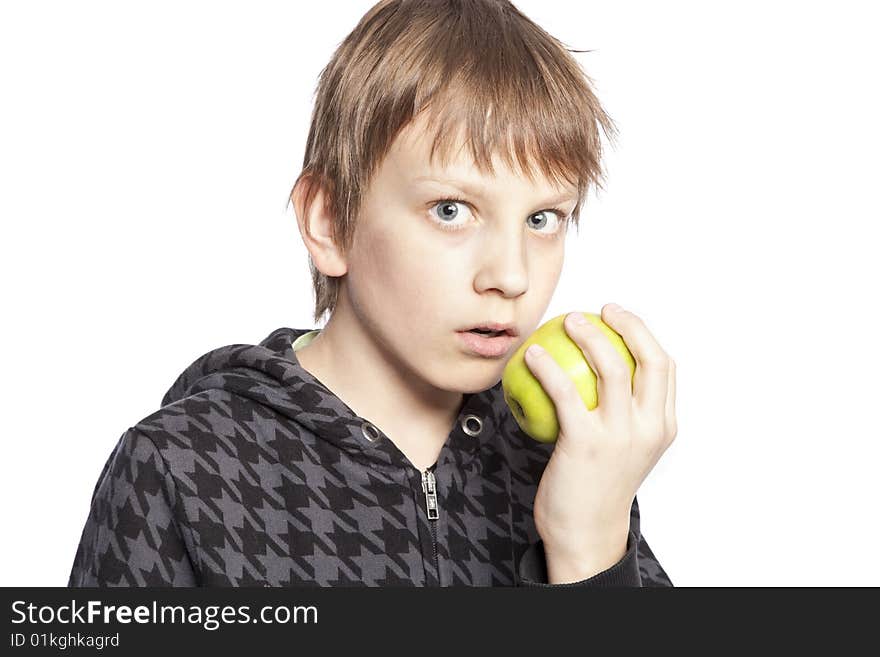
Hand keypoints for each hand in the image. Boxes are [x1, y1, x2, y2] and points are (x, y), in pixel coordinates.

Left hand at [525, 303, 676, 580]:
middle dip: (629, 323)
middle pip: (649, 359)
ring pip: (611, 367)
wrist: (584, 532)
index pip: (665, 367)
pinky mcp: (586, 443)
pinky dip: (548, 367)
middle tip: (599, 309)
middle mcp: (650, 428)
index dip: (644, 333)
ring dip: (589, 335)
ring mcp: (621, 436)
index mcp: (664, 427)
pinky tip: (532, 355)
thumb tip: (601, 369)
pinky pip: (564, 391)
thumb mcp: (625, 448)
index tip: (618, 317)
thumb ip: (625, 414)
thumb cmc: (597, 485)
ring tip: (566, 321)